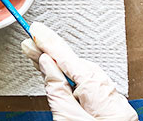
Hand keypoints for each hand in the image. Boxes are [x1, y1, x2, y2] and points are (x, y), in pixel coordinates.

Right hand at [21, 22, 137, 120]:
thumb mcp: (67, 119)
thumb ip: (56, 89)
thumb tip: (47, 64)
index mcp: (99, 91)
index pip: (68, 58)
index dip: (49, 42)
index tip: (35, 30)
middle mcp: (110, 92)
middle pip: (75, 64)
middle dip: (52, 52)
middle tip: (29, 43)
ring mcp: (113, 101)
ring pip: (83, 75)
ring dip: (62, 66)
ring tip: (40, 56)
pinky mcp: (113, 111)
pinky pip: (91, 87)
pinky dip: (74, 80)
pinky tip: (62, 75)